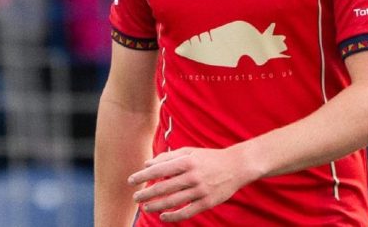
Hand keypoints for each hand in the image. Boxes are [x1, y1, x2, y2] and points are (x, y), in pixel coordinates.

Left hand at [127, 146, 257, 221]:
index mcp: (187, 162)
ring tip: (146, 207)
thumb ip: (168, 157)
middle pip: (164, 188)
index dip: (143, 176)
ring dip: (156, 205)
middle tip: (135, 198)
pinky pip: (187, 212)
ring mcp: (200, 190)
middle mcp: (192, 176)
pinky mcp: (207, 202)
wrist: (236, 166)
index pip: (159, 170)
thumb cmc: (210, 158)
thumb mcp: (190, 152)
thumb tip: (147, 164)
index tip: (131, 181)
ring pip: (173, 201)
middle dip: (146, 193)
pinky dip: (173, 216)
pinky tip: (163, 217)